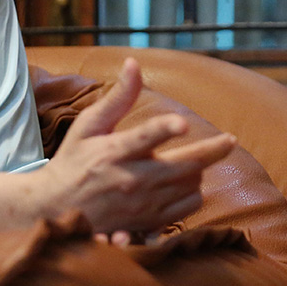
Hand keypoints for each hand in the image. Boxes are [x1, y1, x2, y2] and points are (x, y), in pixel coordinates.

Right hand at [41, 58, 235, 237]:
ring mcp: (142, 204)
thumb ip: (118, 97)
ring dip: (198, 170)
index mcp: (114, 152)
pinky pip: (186, 208)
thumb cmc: (73, 160)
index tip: (182, 123)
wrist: (56, 208)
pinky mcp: (148, 222)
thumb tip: (133, 63)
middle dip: (212, 151)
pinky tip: (185, 182)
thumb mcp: (89, 125)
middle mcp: (131, 179)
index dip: (164, 129)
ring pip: (190, 186)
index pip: (143, 138)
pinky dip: (192, 192)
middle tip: (230, 140)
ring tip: (195, 160)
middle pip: (183, 166)